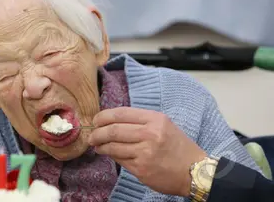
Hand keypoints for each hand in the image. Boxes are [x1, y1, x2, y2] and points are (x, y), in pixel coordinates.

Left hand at [88, 107, 206, 196]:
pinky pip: (119, 159)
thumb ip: (140, 121)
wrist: (193, 170)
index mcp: (155, 119)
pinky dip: (111, 155)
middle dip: (97, 133)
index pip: (120, 113)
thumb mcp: (163, 125)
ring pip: (113, 146)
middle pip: (113, 130)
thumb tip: (111, 121)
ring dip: (100, 146)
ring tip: (96, 146)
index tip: (95, 120)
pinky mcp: (142, 169)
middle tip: (91, 136)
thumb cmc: (177, 146)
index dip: (103, 116)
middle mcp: (150, 134)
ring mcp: (145, 152)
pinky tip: (109, 154)